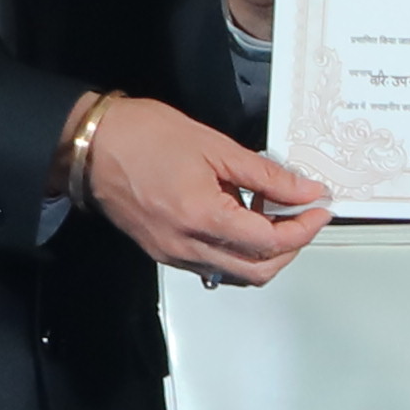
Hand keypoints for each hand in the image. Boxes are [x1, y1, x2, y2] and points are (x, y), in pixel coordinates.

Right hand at [82, 96, 328, 283]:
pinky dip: (237, 250)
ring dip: (265, 252)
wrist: (90, 146)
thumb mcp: (215, 146)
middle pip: (258, 271)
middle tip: (304, 216)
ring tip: (272, 213)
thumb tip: (304, 190)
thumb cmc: (143, 136)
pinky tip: (241, 218)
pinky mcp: (163, 252)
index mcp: (202, 217)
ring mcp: (173, 254)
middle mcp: (187, 246)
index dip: (303, 228)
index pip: (270, 242)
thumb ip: (266, 174)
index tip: (320, 208)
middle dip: (291, 248)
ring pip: (236, 273)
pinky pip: (212, 265)